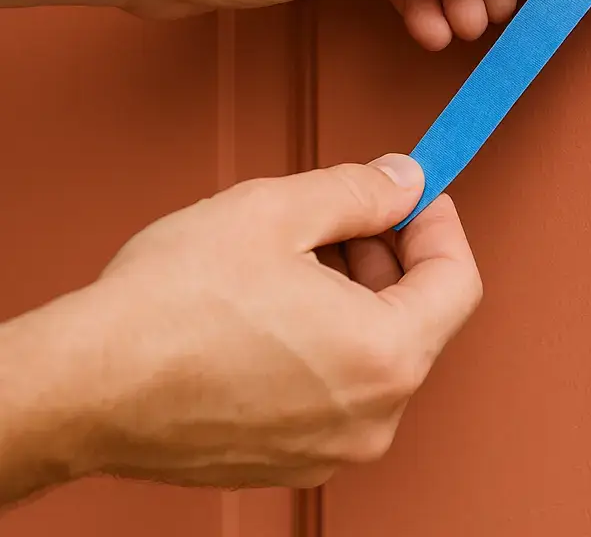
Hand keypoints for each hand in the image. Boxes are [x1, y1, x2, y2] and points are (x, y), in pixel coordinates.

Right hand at [0, 154, 480, 500]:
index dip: (439, 226)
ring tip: (292, 258)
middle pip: (418, 316)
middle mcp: (371, 417)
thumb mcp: (278, 210)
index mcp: (384, 356)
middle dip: (388, 254)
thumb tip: (404, 182)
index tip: (418, 197)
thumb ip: (360, 191)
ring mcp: (330, 447)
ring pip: (375, 350)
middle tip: (344, 216)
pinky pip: (337, 385)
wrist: (83, 386)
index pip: (457, 282)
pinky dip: (325, 337)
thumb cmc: (169, 304)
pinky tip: (272, 306)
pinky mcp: (290, 457)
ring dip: (353, 293)